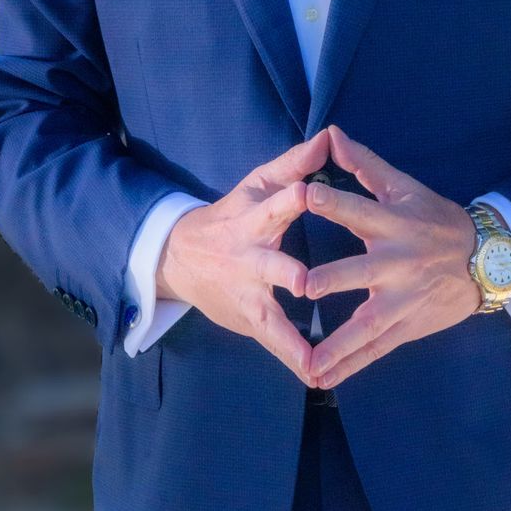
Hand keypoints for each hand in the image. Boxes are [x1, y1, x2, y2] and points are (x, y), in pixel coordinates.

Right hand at [156, 129, 329, 384]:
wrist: (182, 256)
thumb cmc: (235, 213)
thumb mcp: (259, 183)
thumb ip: (296, 163)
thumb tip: (329, 136)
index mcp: (256, 218)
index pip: (274, 203)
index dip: (289, 197)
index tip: (306, 192)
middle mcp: (249, 256)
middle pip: (267, 263)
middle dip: (283, 271)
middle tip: (302, 281)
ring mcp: (247, 291)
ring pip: (267, 313)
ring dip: (288, 334)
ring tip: (314, 360)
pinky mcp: (249, 316)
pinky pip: (273, 340)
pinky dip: (291, 357)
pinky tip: (315, 375)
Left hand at [304, 125, 496, 388]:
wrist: (486, 260)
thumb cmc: (436, 218)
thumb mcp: (403, 187)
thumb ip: (364, 164)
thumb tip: (331, 133)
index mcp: (392, 224)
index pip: (359, 209)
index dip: (334, 201)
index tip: (305, 195)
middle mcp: (396, 264)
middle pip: (361, 272)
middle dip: (334, 280)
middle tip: (304, 286)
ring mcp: (402, 300)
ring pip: (366, 324)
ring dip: (337, 343)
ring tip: (308, 361)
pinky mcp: (406, 326)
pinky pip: (375, 349)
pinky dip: (350, 365)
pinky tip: (321, 377)